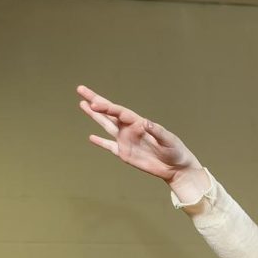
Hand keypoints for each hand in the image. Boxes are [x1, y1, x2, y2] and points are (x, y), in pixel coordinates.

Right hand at [78, 85, 196, 183]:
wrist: (176, 168)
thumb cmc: (176, 151)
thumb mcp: (169, 141)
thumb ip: (157, 132)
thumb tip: (145, 123)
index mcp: (139, 123)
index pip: (119, 112)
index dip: (106, 107)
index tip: (94, 104)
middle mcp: (129, 129)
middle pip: (109, 112)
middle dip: (95, 101)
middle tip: (81, 89)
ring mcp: (125, 140)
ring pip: (106, 125)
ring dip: (94, 116)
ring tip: (82, 104)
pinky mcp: (124, 154)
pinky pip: (109, 146)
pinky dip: (100, 142)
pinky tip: (91, 137)